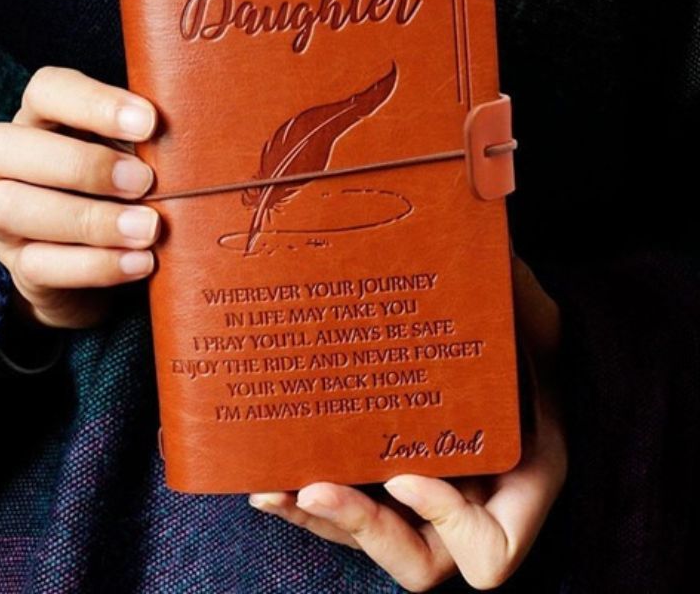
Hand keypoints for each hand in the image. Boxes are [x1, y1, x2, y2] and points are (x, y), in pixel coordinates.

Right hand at [0, 65, 161, 328]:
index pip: (45, 90)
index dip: (93, 103)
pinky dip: (95, 265)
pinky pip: (37, 265)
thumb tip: (201, 138)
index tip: (149, 123)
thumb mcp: (138, 156)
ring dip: (88, 220)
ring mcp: (2, 214)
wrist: (103, 259)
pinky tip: (141, 262)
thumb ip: (153, 143)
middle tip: (145, 182)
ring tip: (148, 229)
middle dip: (84, 165)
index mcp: (42, 118)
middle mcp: (8, 162)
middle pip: (5, 146)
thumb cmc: (126, 189)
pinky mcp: (17, 264)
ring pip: (10, 208)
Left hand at [248, 254, 566, 590]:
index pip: (492, 549)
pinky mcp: (386, 478)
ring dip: (318, 519)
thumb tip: (490, 244)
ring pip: (369, 538)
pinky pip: (348, 507)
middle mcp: (468, 500)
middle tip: (316, 486)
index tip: (408, 474)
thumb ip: (517, 296)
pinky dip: (309, 501)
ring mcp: (422, 494)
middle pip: (416, 559)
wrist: (500, 335)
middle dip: (362, 526)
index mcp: (518, 479)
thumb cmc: (526, 330)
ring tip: (272, 488)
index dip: (452, 523)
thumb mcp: (532, 315)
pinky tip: (270, 477)